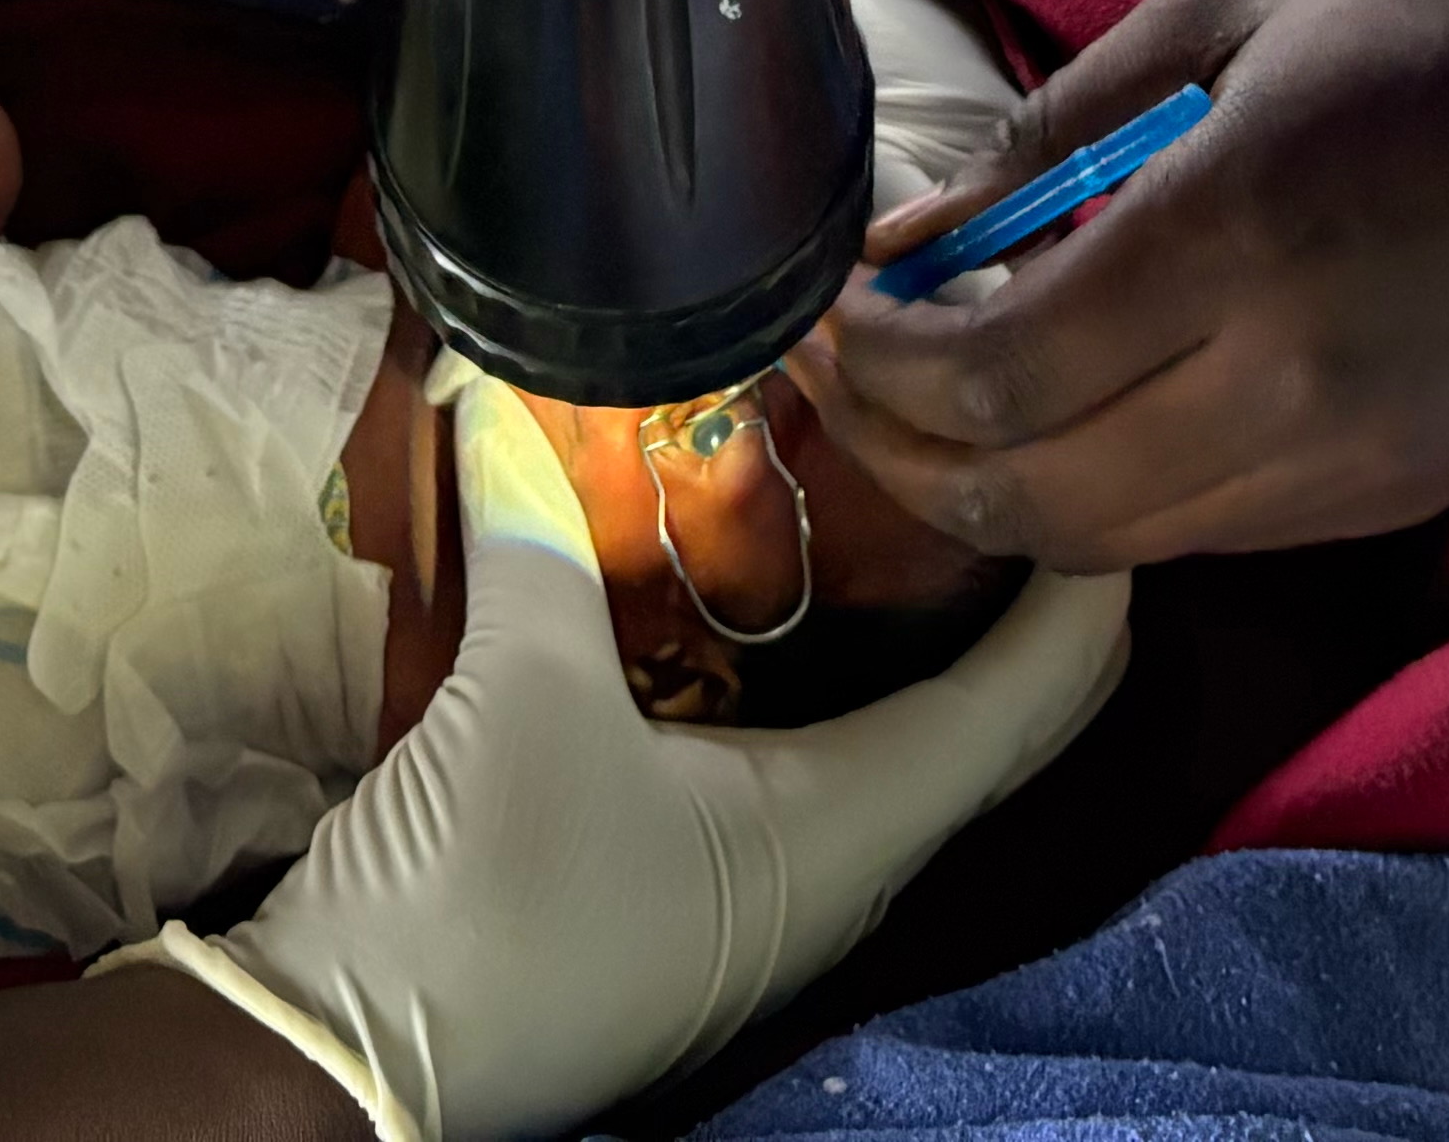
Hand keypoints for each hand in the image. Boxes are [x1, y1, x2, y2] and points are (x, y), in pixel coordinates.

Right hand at [126, 367, 1129, 1141]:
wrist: (352, 1063)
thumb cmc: (483, 894)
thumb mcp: (521, 686)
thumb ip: (539, 524)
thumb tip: (513, 385)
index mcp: (854, 826)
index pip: (1034, 695)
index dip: (1086, 576)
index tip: (1095, 448)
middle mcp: (846, 866)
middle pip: (992, 716)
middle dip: (1015, 585)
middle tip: (995, 438)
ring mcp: (772, 889)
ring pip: (906, 741)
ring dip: (920, 626)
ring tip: (901, 480)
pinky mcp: (698, 890)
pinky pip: (816, 760)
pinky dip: (827, 669)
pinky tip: (772, 592)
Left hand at [807, 0, 1448, 572]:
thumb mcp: (1230, 5)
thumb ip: (1057, 127)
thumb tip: (918, 229)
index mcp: (1236, 236)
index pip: (992, 373)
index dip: (874, 364)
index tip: (822, 311)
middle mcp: (1283, 386)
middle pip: (1022, 493)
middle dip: (894, 449)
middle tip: (837, 373)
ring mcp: (1344, 467)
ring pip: (1098, 542)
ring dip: (983, 490)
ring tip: (923, 400)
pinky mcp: (1390, 501)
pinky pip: (1191, 533)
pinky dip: (1093, 495)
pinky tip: (1060, 412)